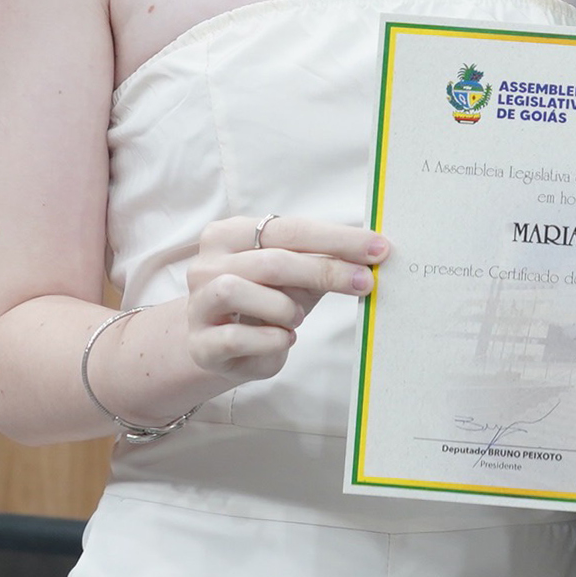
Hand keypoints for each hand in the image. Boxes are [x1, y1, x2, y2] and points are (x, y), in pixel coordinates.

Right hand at [181, 215, 388, 383]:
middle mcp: (207, 263)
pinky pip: (235, 337)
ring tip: (296, 319)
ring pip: (238, 290)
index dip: (337, 239)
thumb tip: (372, 253)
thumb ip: (322, 262)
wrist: (219, 347)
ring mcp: (198, 303)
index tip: (377, 248)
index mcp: (230, 234)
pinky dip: (270, 339)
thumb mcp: (294, 277)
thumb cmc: (263, 303)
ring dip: (282, 307)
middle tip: (365, 282)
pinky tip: (284, 339)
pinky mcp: (199, 343)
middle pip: (271, 260)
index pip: (290, 229)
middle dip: (325, 270)